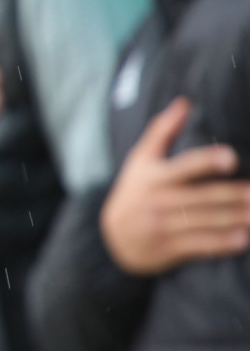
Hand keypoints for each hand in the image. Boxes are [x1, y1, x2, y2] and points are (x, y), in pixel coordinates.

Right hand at [101, 97, 249, 274]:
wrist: (113, 236)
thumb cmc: (135, 189)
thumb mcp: (141, 159)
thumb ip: (163, 130)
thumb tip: (185, 102)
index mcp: (153, 175)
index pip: (184, 166)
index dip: (208, 161)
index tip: (232, 158)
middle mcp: (157, 200)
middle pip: (202, 197)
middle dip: (233, 195)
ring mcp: (162, 226)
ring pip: (205, 222)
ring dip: (235, 219)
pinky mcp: (168, 248)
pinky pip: (200, 245)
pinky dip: (222, 243)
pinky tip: (242, 238)